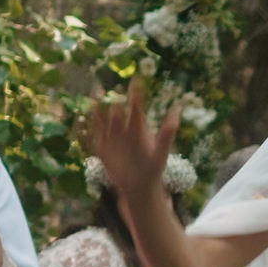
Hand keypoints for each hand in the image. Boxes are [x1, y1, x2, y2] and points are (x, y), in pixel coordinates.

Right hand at [83, 83, 181, 201]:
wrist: (139, 187)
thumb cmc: (153, 168)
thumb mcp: (161, 151)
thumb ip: (168, 132)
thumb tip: (178, 108)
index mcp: (139, 128)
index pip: (136, 107)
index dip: (135, 94)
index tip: (135, 80)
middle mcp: (125, 129)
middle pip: (118, 110)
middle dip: (114, 98)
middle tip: (107, 83)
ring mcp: (112, 138)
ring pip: (104, 119)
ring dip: (99, 107)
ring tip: (95, 93)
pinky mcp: (102, 148)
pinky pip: (96, 133)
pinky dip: (92, 124)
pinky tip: (89, 113)